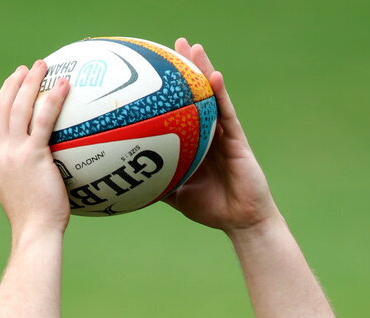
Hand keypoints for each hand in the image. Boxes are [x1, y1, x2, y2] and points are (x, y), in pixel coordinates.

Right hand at [0, 62, 70, 240]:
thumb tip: (50, 185)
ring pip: (18, 107)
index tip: (0, 99)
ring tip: (40, 66)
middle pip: (0, 110)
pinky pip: (43, 119)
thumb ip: (31, 186)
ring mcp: (14, 153)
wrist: (35, 233)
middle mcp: (0, 156)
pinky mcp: (33, 155)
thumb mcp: (26, 204)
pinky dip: (52, 98)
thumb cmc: (36, 227)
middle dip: (10, 86)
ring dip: (28, 82)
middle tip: (23, 70)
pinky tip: (64, 85)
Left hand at [163, 40, 278, 233]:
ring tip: (192, 47)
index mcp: (196, 144)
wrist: (241, 220)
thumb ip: (158, 184)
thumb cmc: (212, 209)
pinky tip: (213, 75)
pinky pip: (227, 112)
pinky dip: (220, 94)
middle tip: (173, 45)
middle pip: (197, 96)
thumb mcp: (177, 195)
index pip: (183, 112)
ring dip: (203, 70)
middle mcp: (210, 134)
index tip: (157, 71)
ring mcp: (225, 134)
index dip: (172, 91)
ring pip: (213, 96)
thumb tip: (128, 181)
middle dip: (186, 70)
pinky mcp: (238, 139)